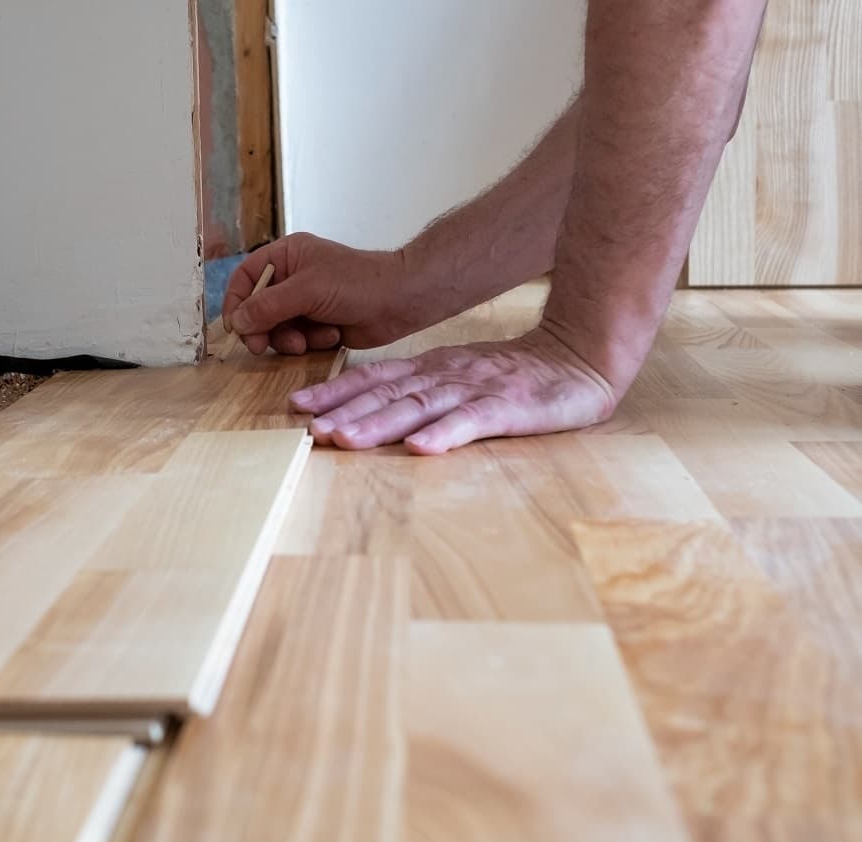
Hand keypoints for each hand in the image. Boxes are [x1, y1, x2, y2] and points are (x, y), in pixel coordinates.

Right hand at [222, 233, 428, 354]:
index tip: (236, 327)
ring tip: (308, 340)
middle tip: (263, 346)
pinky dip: (311, 342)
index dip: (236, 303)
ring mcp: (305, 303)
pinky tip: (331, 335)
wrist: (400, 301)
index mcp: (286, 256)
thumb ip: (267, 306)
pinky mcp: (318, 325)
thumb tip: (237, 322)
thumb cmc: (357, 284)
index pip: (246, 278)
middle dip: (263, 329)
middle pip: (257, 309)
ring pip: (276, 329)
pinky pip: (298, 340)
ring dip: (289, 339)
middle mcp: (292, 278)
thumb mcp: (306, 290)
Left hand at [289, 324, 619, 454]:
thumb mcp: (456, 374)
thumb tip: (366, 407)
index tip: (297, 405)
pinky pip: (472, 422)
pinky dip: (445, 434)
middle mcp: (444, 376)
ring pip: (418, 407)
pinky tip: (421, 448)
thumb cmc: (514, 373)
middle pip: (386, 394)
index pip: (374, 377)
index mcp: (430, 369)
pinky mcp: (507, 408)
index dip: (335, 391)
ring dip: (379, 424)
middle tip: (308, 430)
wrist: (580, 357)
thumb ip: (418, 388)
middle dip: (345, 412)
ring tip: (344, 438)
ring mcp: (474, 390)